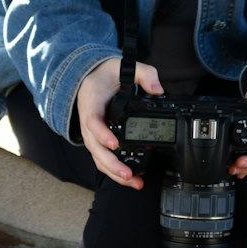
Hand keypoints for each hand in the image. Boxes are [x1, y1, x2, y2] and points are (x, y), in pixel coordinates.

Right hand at [76, 58, 162, 188]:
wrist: (88, 77)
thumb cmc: (104, 74)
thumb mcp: (121, 65)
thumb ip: (143, 73)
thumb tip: (158, 90)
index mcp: (91, 102)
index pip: (92, 121)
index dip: (102, 134)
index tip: (114, 143)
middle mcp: (88, 121)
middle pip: (95, 148)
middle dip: (111, 164)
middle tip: (128, 174)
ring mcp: (91, 133)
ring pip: (98, 158)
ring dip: (114, 173)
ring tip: (133, 182)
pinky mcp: (97, 140)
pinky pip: (102, 159)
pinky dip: (114, 171)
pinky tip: (131, 179)